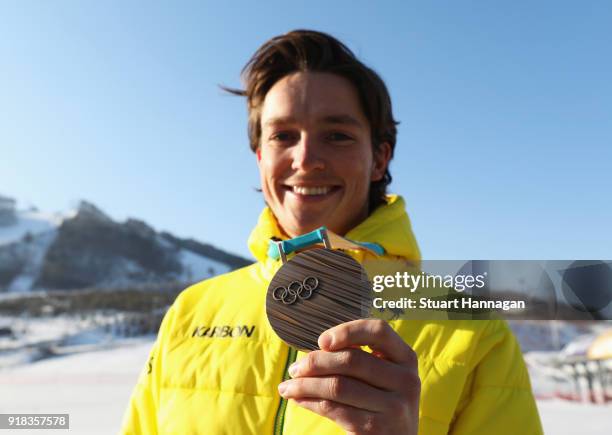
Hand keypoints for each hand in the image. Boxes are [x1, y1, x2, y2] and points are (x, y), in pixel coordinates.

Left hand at [278, 319, 419, 434]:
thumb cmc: (381, 400)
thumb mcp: (380, 375)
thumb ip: (358, 358)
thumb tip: (316, 353)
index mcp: (406, 357)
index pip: (378, 331)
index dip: (348, 331)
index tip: (322, 341)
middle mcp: (406, 380)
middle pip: (352, 360)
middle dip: (316, 362)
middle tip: (295, 368)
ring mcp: (394, 406)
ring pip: (338, 386)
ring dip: (305, 384)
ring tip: (288, 385)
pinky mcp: (376, 428)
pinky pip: (334, 409)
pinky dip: (309, 402)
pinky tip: (297, 398)